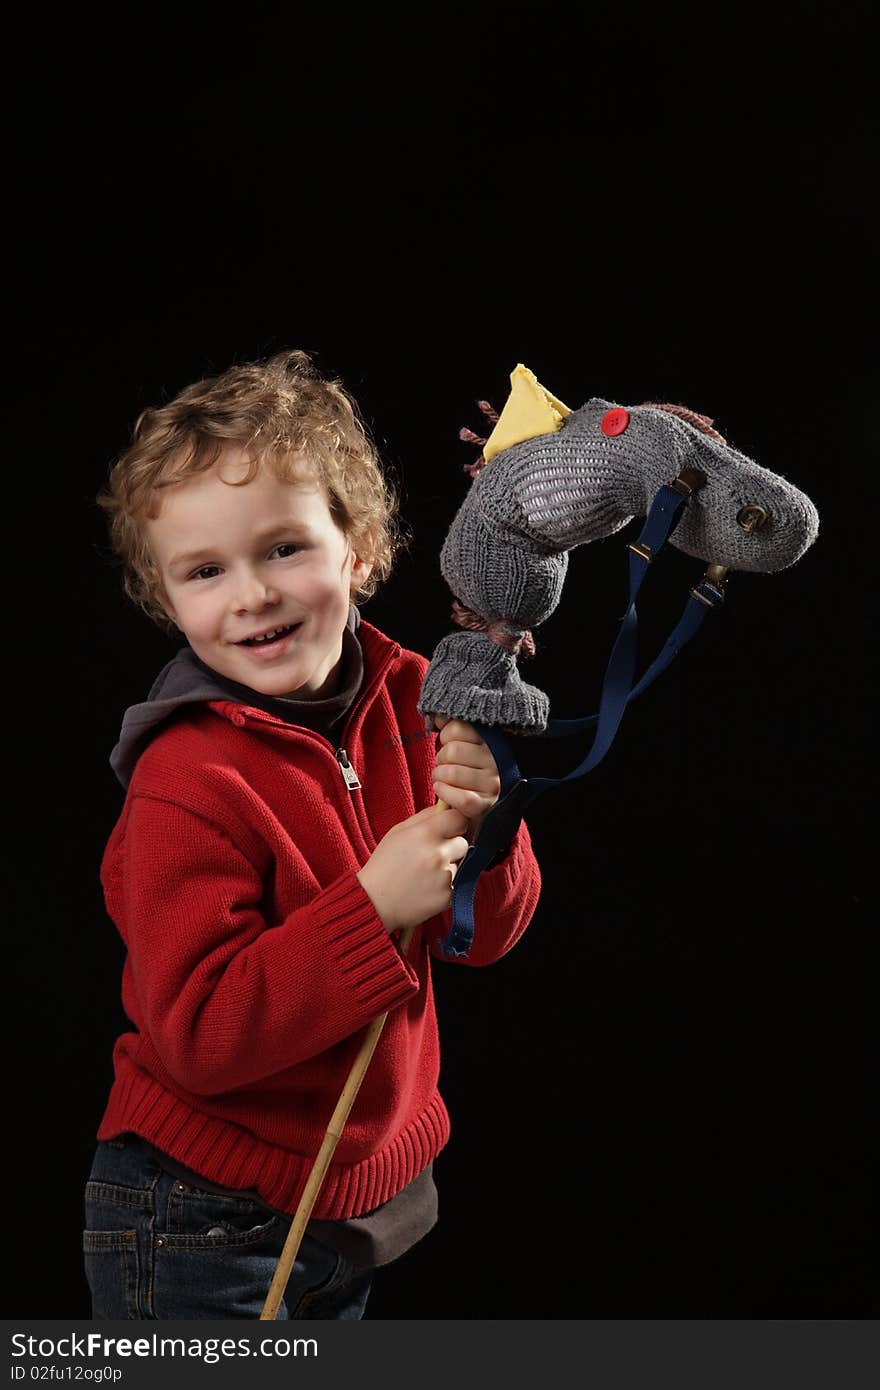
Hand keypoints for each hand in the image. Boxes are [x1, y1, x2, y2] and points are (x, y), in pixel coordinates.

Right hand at [356, 805, 470, 934]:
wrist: (375, 902)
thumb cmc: (384, 864)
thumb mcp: (398, 832)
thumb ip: (424, 817)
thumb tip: (446, 806)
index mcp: (426, 833)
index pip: (460, 818)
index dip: (455, 823)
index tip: (448, 828)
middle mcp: (439, 853)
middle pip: (463, 842)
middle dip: (452, 846)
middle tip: (432, 855)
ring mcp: (445, 876)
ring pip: (460, 864)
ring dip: (448, 866)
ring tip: (426, 874)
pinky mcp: (449, 896)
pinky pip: (456, 884)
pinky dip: (445, 885)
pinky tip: (427, 887)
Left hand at [431, 717, 500, 839]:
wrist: (485, 807)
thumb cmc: (471, 773)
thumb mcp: (468, 747)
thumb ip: (454, 729)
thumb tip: (439, 716)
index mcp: (492, 742)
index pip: (458, 728)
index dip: (446, 736)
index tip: (449, 744)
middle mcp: (496, 761)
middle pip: (452, 751)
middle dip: (440, 759)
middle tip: (445, 766)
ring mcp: (492, 784)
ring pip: (451, 773)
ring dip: (439, 777)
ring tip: (442, 779)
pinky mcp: (484, 805)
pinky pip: (456, 796)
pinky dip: (443, 792)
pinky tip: (442, 790)